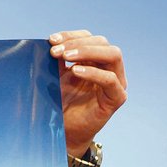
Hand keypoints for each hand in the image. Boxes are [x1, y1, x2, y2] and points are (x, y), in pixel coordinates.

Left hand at [50, 30, 127, 156]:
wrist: (64, 130)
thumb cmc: (60, 102)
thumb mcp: (56, 75)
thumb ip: (57, 59)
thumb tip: (50, 41)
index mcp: (94, 59)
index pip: (88, 38)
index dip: (71, 35)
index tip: (51, 40)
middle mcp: (108, 67)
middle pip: (102, 42)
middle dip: (77, 43)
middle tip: (55, 51)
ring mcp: (116, 82)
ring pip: (113, 55)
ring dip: (87, 51)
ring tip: (66, 56)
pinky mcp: (116, 98)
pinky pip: (110, 80)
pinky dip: (94, 72)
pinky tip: (76, 71)